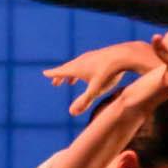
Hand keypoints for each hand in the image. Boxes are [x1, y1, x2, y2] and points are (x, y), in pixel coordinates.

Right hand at [43, 39, 159, 115]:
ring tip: (70, 81)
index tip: (45, 73)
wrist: (123, 55)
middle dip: (61, 76)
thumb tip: (71, 113)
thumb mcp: (96, 90)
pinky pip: (86, 63)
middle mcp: (81, 61)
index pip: (61, 71)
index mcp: (77, 68)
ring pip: (77, 65)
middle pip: (67, 69)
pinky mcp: (99, 55)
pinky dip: (82, 69)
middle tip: (56, 83)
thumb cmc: (108, 73)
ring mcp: (90, 57)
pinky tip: (88, 73)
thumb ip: (84, 101)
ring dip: (71, 73)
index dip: (53, 74)